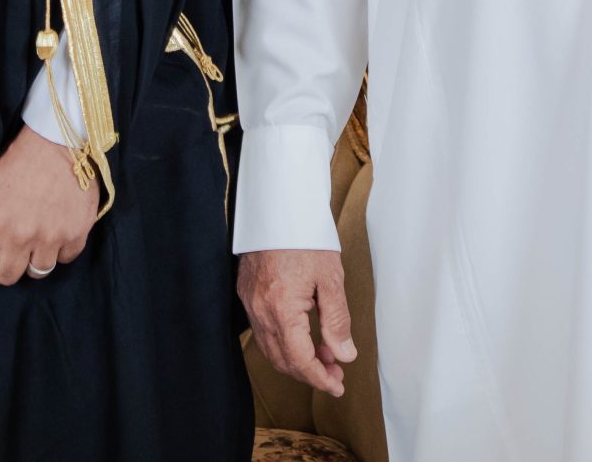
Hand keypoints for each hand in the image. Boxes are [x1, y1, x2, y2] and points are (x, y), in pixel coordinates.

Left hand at [0, 125, 99, 283]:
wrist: (59, 141)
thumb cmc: (18, 163)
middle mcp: (21, 236)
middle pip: (5, 277)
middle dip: (4, 262)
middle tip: (12, 240)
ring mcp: (51, 237)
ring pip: (37, 273)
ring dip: (33, 257)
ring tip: (36, 235)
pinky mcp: (77, 234)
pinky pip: (65, 259)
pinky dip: (61, 248)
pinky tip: (57, 229)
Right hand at [239, 248, 357, 397]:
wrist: (279, 206)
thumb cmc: (305, 237)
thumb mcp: (331, 278)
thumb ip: (337, 321)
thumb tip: (344, 354)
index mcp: (282, 308)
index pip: (300, 360)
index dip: (320, 378)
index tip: (337, 386)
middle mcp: (260, 310)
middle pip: (283, 360)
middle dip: (310, 373)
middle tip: (336, 373)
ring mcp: (250, 302)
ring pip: (271, 349)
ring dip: (296, 360)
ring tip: (324, 355)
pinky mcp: (246, 294)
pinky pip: (262, 332)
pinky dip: (283, 343)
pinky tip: (302, 337)